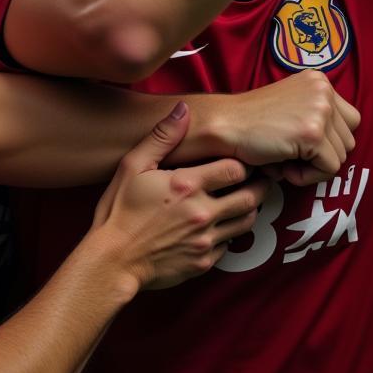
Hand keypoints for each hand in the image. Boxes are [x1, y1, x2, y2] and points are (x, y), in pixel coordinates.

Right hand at [93, 103, 268, 290]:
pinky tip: (219, 226)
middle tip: (259, 179)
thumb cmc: (118, 210)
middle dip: (259, 186)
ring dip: (250, 209)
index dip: (244, 164)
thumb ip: (161, 137)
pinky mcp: (204, 262)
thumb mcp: (132, 166)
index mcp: (186, 185)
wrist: (113, 259)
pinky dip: (230, 233)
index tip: (243, 161)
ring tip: (244, 200)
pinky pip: (230, 246)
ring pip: (246, 222)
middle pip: (251, 197)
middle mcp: (202, 213)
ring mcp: (206, 240)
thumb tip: (182, 109)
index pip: (235, 169)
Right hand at [213, 71, 359, 186]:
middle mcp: (323, 90)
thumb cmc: (252, 122)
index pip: (349, 121)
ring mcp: (320, 110)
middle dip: (321, 154)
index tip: (299, 142)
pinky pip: (329, 169)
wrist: (224, 125)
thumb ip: (317, 114)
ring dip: (313, 166)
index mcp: (319, 81)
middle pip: (348, 140)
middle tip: (290, 152)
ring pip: (341, 156)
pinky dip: (306, 176)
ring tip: (284, 158)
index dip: (326, 139)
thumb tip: (339, 145)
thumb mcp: (293, 105)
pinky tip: (282, 166)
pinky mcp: (313, 133)